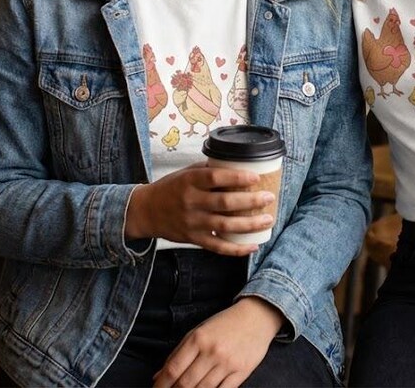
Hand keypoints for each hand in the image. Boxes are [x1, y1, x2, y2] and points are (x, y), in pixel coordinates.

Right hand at [125, 163, 275, 255]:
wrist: (146, 211)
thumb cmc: (170, 188)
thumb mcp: (186, 173)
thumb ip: (208, 170)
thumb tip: (237, 165)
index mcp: (190, 181)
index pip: (216, 177)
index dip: (237, 177)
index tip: (256, 176)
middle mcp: (191, 201)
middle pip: (225, 202)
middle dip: (250, 200)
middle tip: (269, 197)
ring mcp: (193, 222)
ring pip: (225, 225)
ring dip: (249, 224)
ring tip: (268, 218)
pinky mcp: (193, 239)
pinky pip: (218, 247)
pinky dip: (236, 248)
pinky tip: (253, 245)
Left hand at [153, 297, 283, 387]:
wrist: (256, 316)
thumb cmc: (224, 324)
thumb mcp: (199, 331)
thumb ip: (179, 353)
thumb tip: (159, 376)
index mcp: (198, 338)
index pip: (173, 368)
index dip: (161, 385)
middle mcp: (212, 351)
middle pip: (186, 383)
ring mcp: (227, 363)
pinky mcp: (241, 372)